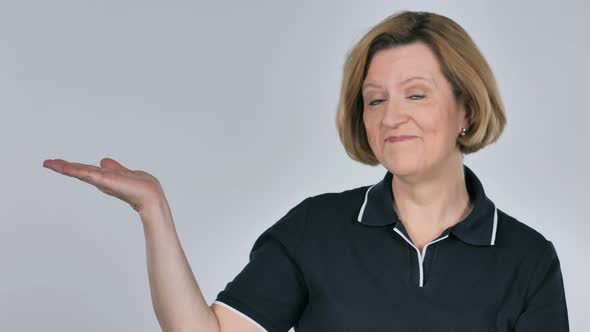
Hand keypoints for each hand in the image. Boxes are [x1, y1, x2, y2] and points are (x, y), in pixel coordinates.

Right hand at [42, 157, 165, 215]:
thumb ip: (114, 168)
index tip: (57, 163)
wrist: (149, 196)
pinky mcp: (105, 182)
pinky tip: (66, 167)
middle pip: (80, 171)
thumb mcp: (124, 173)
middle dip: (64, 167)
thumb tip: (102, 161)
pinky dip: (77, 170)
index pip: (86, 170)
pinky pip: (88, 174)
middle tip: (47, 163)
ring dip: (65, 167)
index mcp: (105, 177)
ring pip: (81, 172)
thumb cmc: (140, 187)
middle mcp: (101, 180)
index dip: (72, 166)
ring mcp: (102, 181)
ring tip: (50, 163)